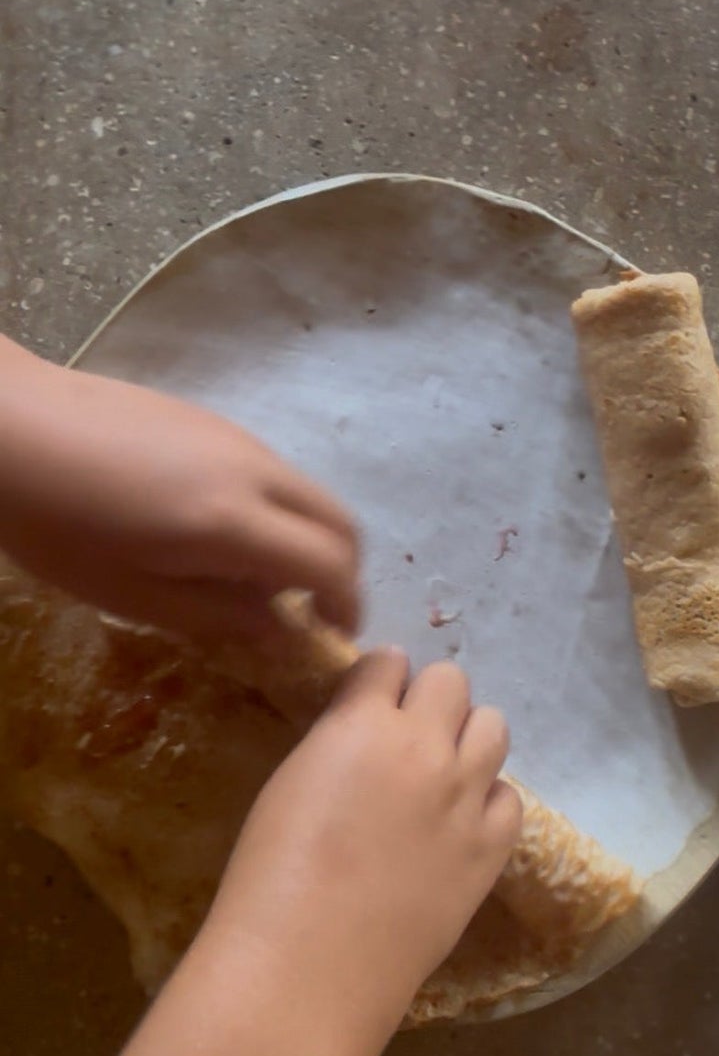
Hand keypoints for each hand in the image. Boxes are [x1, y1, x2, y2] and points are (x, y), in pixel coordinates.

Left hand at [0, 339, 358, 641]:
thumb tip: (284, 631)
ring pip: (308, 492)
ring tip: (258, 576)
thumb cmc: (59, 526)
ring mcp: (238, 437)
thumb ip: (220, 616)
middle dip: (342, 570)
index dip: (347, 605)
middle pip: (340, 520)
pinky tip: (220, 530)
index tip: (332, 635)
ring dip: (307, 537)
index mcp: (235, 522)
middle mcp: (255, 470)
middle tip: (311, 610)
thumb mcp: (134, 595)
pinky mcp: (214, 420)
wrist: (13, 427)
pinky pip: (273, 470)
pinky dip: (278, 509)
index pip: (332, 564)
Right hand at [204, 649, 521, 1055]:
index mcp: (362, 724)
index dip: (378, 681)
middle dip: (428, 700)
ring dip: (467, 738)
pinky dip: (487, 801)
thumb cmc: (268, 879)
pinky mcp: (491, 850)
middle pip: (451, 682)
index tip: (370, 703)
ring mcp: (466, 798)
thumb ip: (336, 742)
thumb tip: (364, 732)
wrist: (306, 968)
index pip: (389, 662)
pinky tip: (459, 825)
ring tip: (441, 774)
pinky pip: (510, 798)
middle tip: (406, 739)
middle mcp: (425, 747)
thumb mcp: (290, 783)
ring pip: (493, 727)